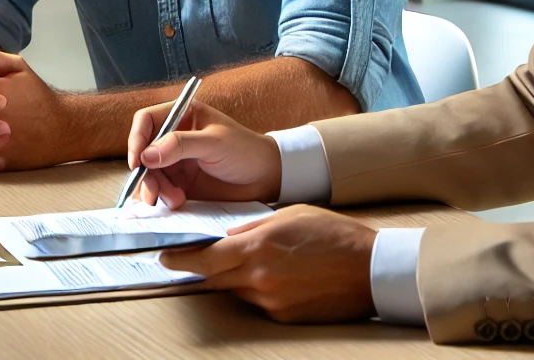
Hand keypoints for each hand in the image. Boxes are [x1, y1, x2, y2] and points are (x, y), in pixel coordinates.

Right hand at [127, 99, 281, 207]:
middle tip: (154, 194)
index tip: (138, 163)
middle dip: (146, 174)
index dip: (137, 139)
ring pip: (149, 174)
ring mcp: (176, 162)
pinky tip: (174, 204)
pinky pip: (160, 190)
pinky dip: (161, 199)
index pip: (146, 121)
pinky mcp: (180, 184)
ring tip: (176, 200)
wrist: (266, 179)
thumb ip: (181, 145)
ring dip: (155, 189)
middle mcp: (174, 137)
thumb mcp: (215, 143)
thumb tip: (147, 155)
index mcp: (182, 116)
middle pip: (143, 152)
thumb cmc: (245, 151)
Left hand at [159, 204, 376, 322]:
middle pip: (216, 277)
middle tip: (188, 259)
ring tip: (253, 260)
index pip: (207, 258)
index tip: (164, 256)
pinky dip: (259, 289)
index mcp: (258, 248)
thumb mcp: (288, 216)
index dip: (182, 259)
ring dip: (235, 276)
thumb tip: (228, 237)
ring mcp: (272, 301)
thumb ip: (253, 227)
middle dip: (202, 268)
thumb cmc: (331, 234)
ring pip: (238, 289)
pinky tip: (278, 275)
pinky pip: (259, 302)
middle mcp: (260, 278)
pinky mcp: (285, 317)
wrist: (369, 268)